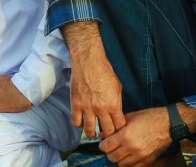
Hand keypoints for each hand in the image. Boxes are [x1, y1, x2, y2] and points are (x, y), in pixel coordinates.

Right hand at [62, 22, 125, 137]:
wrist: (89, 62)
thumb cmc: (104, 72)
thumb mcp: (117, 87)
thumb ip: (117, 103)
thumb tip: (116, 114)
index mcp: (114, 104)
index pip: (119, 126)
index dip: (119, 130)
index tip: (117, 130)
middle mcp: (101, 108)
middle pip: (106, 131)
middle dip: (108, 135)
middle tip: (106, 134)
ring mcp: (87, 107)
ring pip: (90, 131)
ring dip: (92, 133)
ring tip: (93, 132)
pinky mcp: (76, 104)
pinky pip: (76, 122)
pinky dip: (79, 124)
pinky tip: (82, 121)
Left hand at [99, 107, 171, 166]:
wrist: (168, 124)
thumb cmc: (151, 118)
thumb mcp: (131, 116)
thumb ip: (117, 125)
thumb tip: (105, 133)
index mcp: (126, 136)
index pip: (106, 147)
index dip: (103, 144)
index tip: (104, 142)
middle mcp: (132, 148)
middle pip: (112, 157)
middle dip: (109, 152)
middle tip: (112, 147)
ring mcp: (140, 156)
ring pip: (121, 164)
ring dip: (119, 159)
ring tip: (121, 151)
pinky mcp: (147, 161)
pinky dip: (129, 164)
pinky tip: (130, 156)